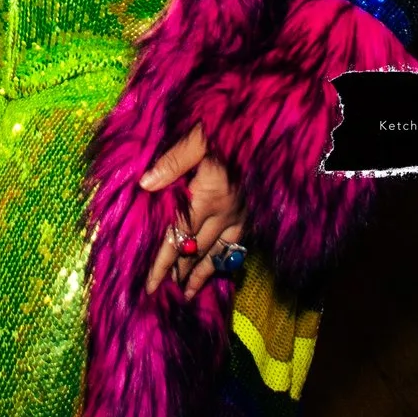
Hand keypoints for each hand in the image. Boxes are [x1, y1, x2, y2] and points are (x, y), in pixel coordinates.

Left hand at [139, 126, 246, 298]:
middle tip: (164, 292)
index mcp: (209, 195)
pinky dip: (226, 259)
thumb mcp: (197, 136)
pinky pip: (239, 244)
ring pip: (219, 253)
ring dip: (201, 273)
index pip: (178, 236)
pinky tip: (221, 266)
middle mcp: (226, 211)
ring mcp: (243, 213)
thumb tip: (145, 185)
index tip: (150, 286)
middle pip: (196, 250)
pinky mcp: (254, 211)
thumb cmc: (229, 124)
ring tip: (188, 293)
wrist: (272, 123)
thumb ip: (172, 162)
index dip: (162, 263)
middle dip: (178, 272)